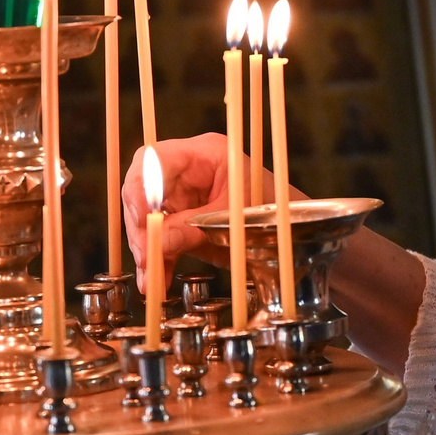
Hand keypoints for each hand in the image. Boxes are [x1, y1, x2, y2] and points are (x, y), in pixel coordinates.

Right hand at [121, 137, 299, 281]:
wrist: (295, 238)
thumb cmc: (276, 216)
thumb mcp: (234, 221)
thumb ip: (193, 229)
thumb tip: (155, 243)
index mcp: (205, 154)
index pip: (155, 159)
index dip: (141, 189)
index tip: (141, 221)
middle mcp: (189, 171)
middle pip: (143, 191)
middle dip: (140, 227)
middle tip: (146, 258)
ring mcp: (185, 196)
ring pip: (146, 218)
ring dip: (146, 250)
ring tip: (151, 278)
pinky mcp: (184, 221)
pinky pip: (160, 238)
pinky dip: (157, 260)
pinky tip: (157, 281)